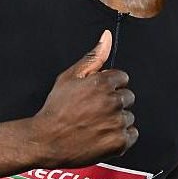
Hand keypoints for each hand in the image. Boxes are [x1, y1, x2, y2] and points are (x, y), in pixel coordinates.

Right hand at [31, 30, 137, 166]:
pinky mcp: (119, 142)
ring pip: (129, 116)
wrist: (46, 141)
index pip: (122, 78)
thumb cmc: (56, 109)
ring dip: (117, 120)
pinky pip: (132, 135)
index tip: (96, 95)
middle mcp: (112, 101)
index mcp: (102, 83)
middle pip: (128, 97)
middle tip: (94, 111)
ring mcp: (117, 122)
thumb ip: (93, 57)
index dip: (109, 86)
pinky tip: (103, 136)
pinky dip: (121, 137)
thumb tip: (107, 36)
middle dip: (114, 102)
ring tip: (96, 125)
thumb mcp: (69, 77)